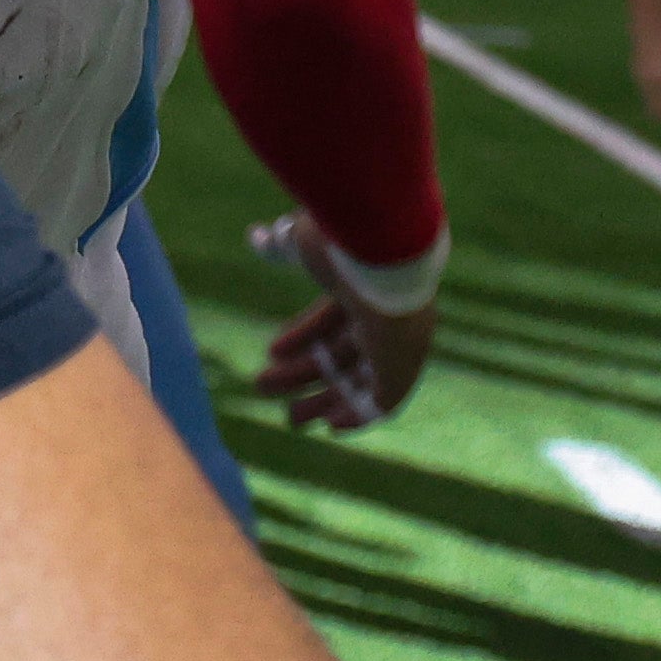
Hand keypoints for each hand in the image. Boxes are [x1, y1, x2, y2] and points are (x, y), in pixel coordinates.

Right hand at [248, 212, 435, 431]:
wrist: (384, 259)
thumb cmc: (341, 246)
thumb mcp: (306, 244)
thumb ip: (282, 245)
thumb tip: (256, 237)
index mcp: (362, 287)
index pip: (332, 318)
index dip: (302, 335)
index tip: (273, 351)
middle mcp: (383, 317)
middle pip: (342, 354)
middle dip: (305, 374)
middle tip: (267, 388)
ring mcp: (395, 343)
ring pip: (357, 381)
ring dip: (324, 400)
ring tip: (291, 418)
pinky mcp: (403, 367)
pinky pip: (383, 401)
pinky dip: (358, 414)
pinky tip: (330, 424)